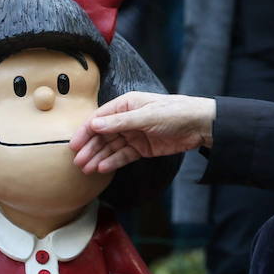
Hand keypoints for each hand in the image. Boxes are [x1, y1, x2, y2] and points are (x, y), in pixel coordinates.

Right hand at [70, 91, 214, 172]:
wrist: (199, 125)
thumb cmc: (175, 112)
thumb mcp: (146, 116)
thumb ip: (120, 122)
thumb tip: (94, 125)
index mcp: (126, 105)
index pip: (99, 118)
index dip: (85, 131)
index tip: (74, 145)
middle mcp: (127, 119)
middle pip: (103, 135)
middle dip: (90, 148)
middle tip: (77, 161)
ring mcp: (134, 134)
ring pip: (111, 147)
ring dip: (98, 157)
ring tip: (86, 169)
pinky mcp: (143, 148)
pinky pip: (124, 155)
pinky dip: (113, 162)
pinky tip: (102, 168)